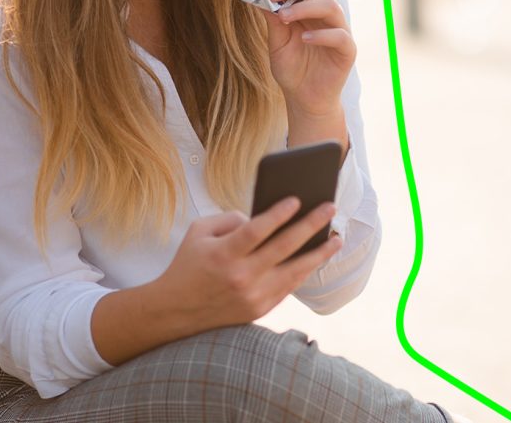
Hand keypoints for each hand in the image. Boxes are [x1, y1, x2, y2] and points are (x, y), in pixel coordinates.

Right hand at [151, 198, 343, 329]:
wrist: (174, 311)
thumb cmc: (188, 264)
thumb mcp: (199, 232)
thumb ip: (230, 219)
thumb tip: (263, 217)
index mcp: (223, 255)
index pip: (256, 230)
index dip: (277, 214)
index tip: (296, 199)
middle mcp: (240, 277)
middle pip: (283, 248)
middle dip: (311, 225)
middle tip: (330, 208)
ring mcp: (252, 296)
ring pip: (294, 272)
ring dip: (319, 254)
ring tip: (336, 238)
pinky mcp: (259, 310)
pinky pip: (289, 287)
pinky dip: (304, 271)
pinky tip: (317, 258)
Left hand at [263, 0, 355, 118]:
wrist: (304, 99)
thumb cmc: (291, 68)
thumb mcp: (276, 41)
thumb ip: (272, 19)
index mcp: (309, 9)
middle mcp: (326, 16)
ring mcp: (339, 31)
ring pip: (330, 6)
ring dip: (305, 6)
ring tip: (284, 16)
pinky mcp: (347, 51)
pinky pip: (340, 36)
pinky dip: (321, 34)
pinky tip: (304, 39)